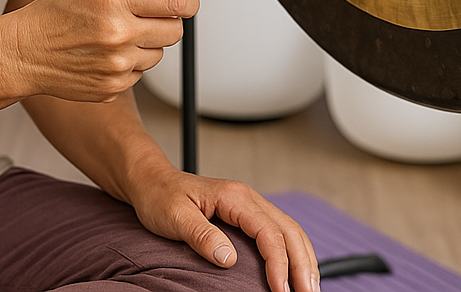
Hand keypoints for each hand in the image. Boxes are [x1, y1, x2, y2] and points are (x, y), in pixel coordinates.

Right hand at [8, 0, 198, 101]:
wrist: (25, 52)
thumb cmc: (56, 15)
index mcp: (114, 1)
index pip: (176, 1)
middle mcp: (119, 35)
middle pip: (175, 31)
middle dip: (167, 21)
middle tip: (146, 15)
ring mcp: (117, 66)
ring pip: (157, 54)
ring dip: (145, 44)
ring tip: (115, 36)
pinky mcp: (113, 89)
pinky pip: (139, 74)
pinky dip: (129, 64)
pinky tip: (104, 55)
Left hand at [128, 166, 319, 291]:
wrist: (151, 180)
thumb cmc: (159, 195)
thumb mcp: (174, 215)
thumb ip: (201, 235)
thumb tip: (228, 259)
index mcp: (235, 196)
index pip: (269, 232)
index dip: (279, 264)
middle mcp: (247, 198)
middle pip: (289, 231)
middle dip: (303, 266)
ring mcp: (249, 206)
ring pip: (290, 231)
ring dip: (304, 260)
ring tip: (308, 291)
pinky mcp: (246, 216)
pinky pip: (278, 233)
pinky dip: (292, 253)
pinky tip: (294, 273)